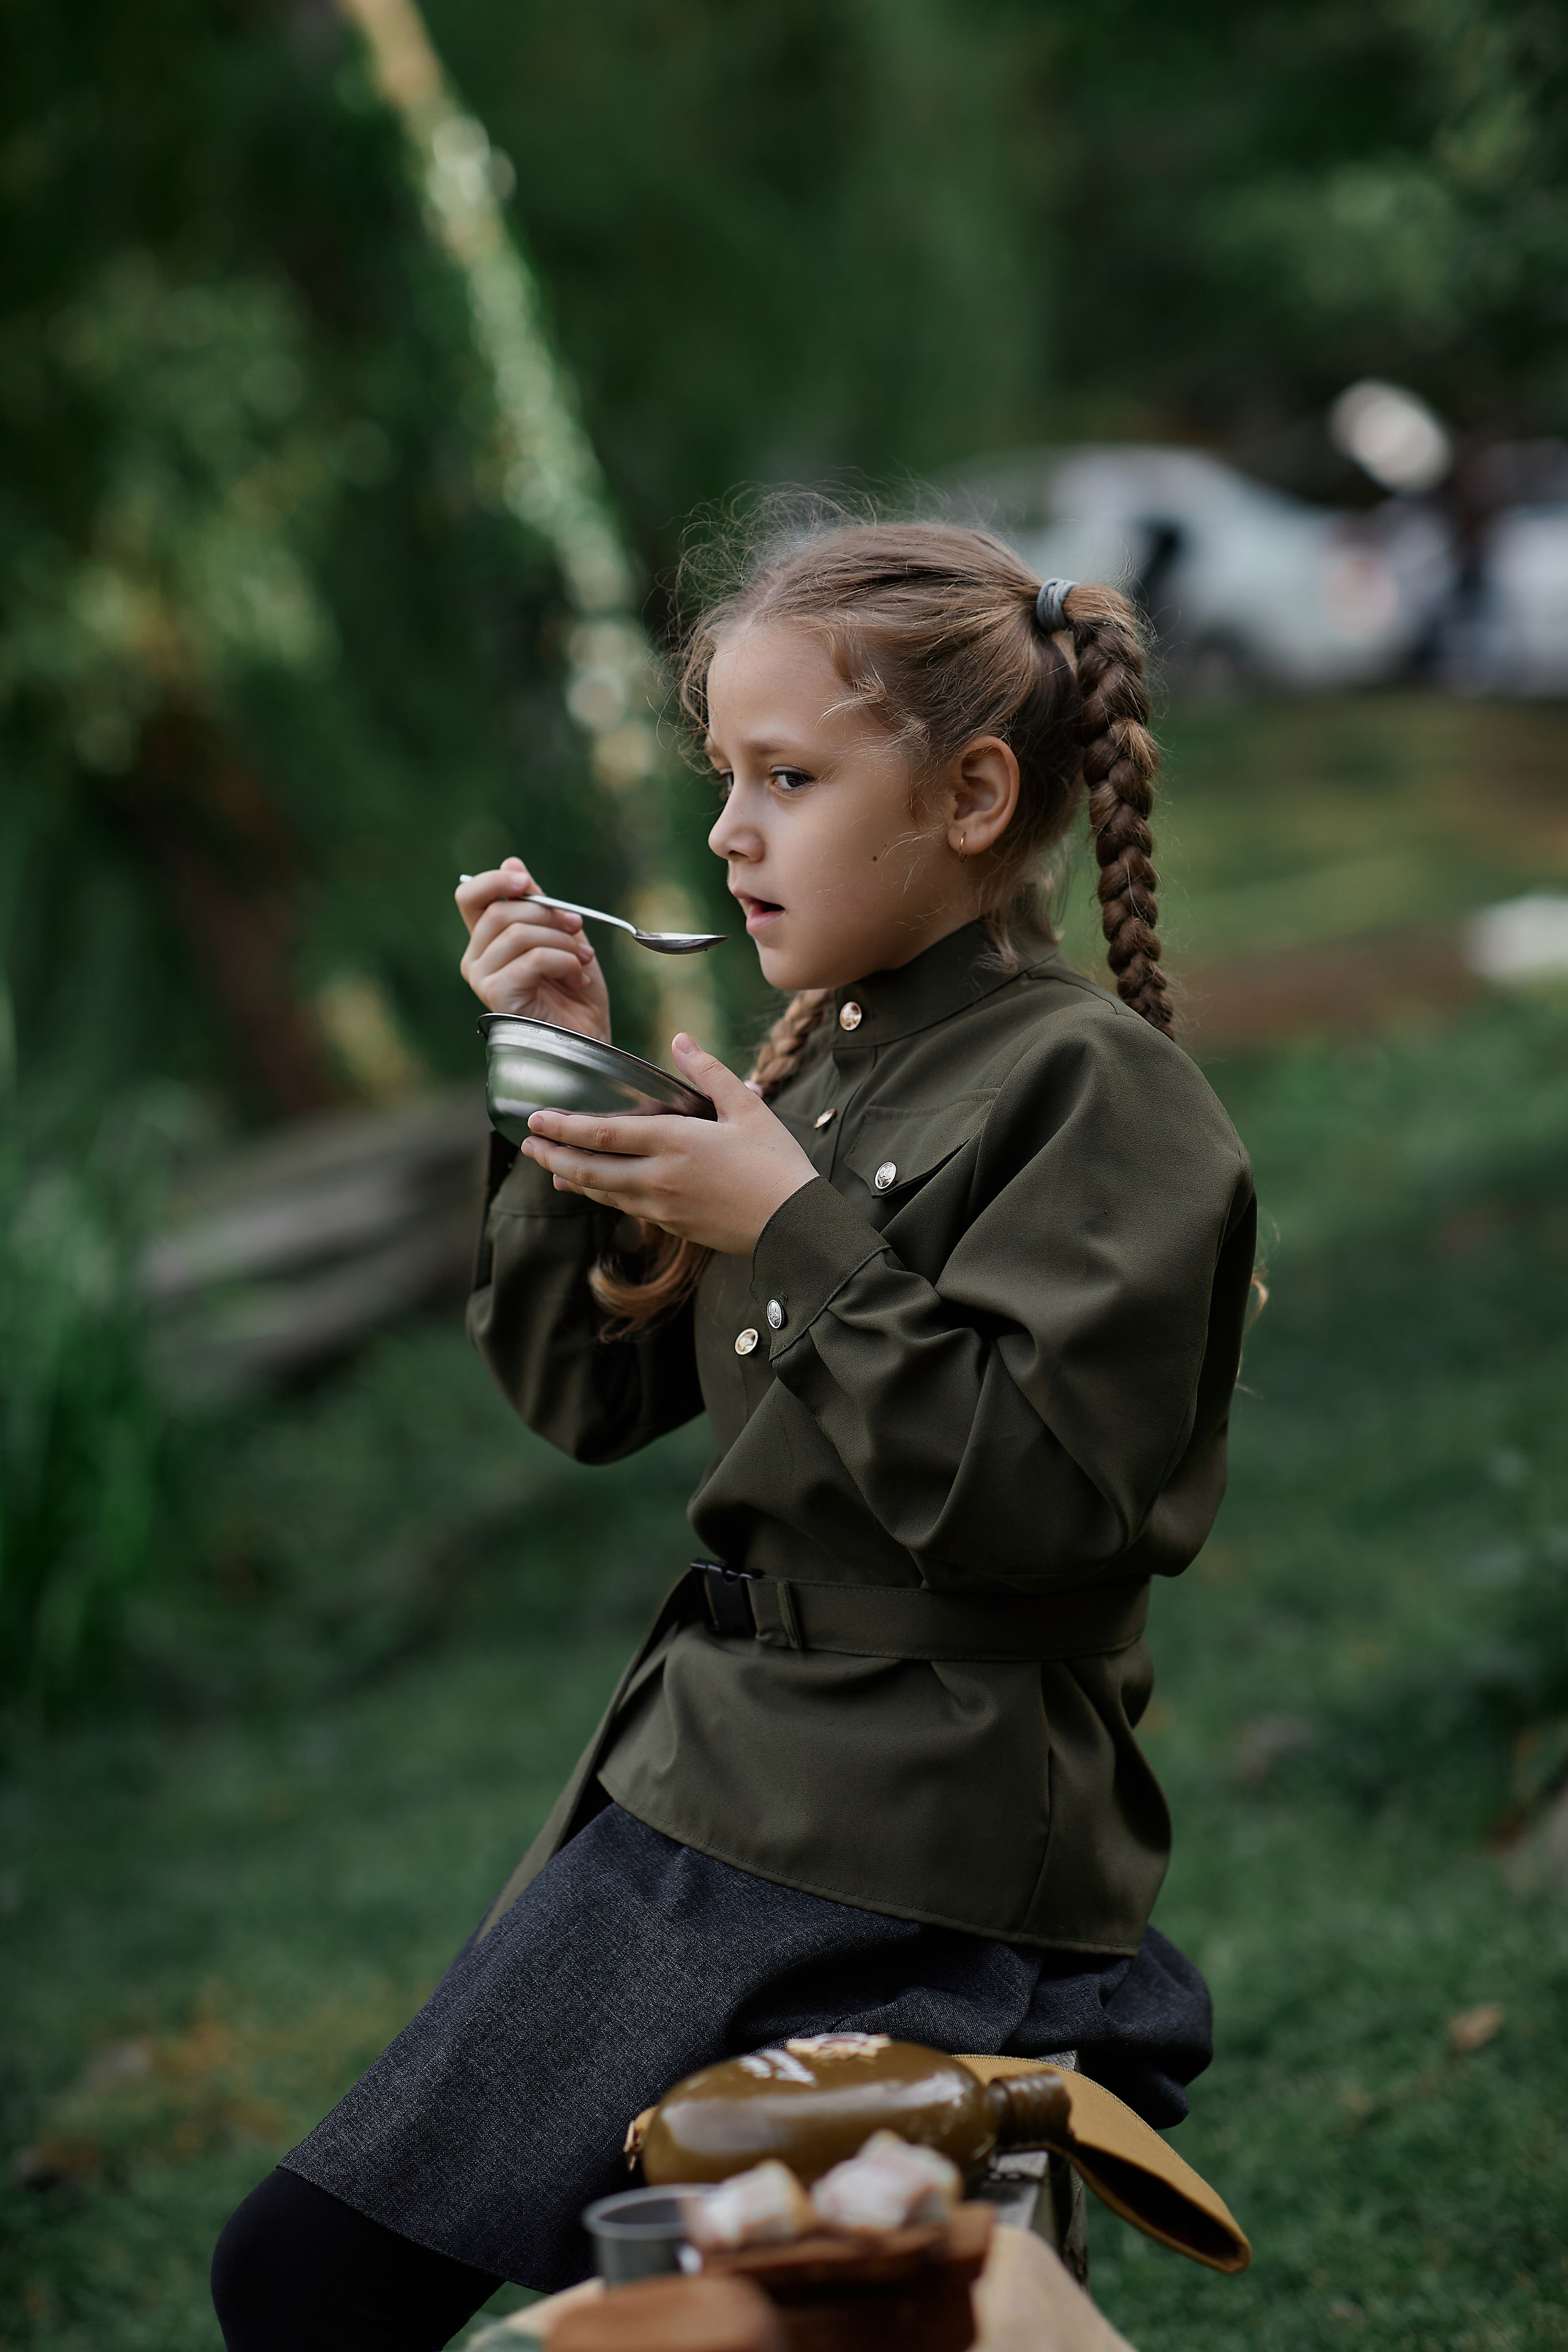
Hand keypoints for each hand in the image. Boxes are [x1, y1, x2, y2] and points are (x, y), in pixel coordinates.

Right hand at [457, 857, 611, 1040]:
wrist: (589, 1041)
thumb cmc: (575, 995)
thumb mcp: (562, 937)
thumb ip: (538, 905)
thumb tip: (512, 862)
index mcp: (488, 941)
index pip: (469, 897)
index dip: (494, 880)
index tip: (527, 880)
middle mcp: (477, 959)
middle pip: (500, 911)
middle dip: (548, 913)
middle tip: (577, 928)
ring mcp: (483, 979)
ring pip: (518, 933)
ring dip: (563, 941)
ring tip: (583, 959)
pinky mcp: (498, 996)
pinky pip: (532, 959)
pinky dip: (564, 961)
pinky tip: (578, 976)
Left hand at [520, 1035, 817, 1256]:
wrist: (794, 1224)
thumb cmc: (776, 1163)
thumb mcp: (747, 1109)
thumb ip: (710, 1073)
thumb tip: (680, 1040)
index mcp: (675, 1142)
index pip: (604, 1134)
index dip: (565, 1127)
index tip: (537, 1117)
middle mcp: (660, 1177)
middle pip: (591, 1169)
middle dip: (554, 1155)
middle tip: (528, 1143)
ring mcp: (663, 1206)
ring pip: (604, 1193)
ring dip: (571, 1179)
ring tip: (549, 1167)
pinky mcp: (673, 1226)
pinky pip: (626, 1208)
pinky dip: (601, 1196)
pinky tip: (593, 1190)